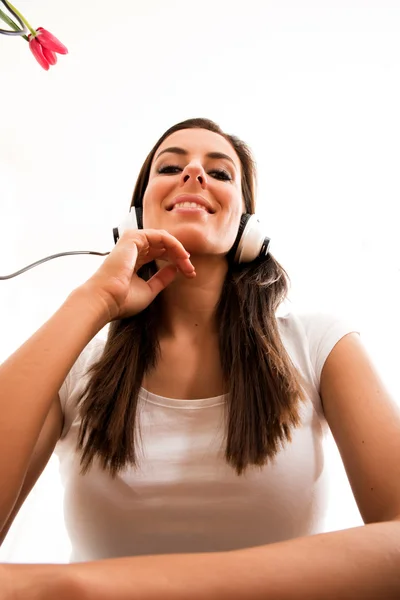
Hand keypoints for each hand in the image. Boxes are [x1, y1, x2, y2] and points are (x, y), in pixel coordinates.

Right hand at [81, 228, 195, 321]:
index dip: (177, 262)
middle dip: (180, 257)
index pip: (160, 254)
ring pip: (164, 240)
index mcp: (134, 260)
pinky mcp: (134, 238)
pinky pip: (161, 236)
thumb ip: (162, 279)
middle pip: (164, 247)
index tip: (189, 274)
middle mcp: (133, 249)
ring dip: (179, 251)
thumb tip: (175, 269)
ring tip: (188, 264)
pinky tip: (182, 256)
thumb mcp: (150, 290)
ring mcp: (133, 242)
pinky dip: (174, 245)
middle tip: (191, 270)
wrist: (107, 300)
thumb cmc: (123, 300)